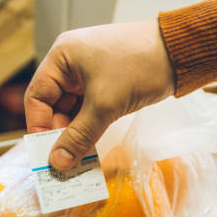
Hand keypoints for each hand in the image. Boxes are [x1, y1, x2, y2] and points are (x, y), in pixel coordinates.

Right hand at [24, 18, 174, 170]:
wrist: (179, 53)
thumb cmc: (139, 65)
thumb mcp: (105, 104)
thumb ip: (79, 136)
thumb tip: (57, 163)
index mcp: (62, 57)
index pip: (37, 96)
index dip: (39, 126)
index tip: (45, 152)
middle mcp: (70, 64)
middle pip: (53, 106)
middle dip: (60, 133)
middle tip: (64, 160)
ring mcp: (87, 74)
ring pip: (72, 111)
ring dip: (76, 133)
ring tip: (78, 158)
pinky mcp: (104, 84)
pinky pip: (88, 110)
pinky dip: (89, 128)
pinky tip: (91, 147)